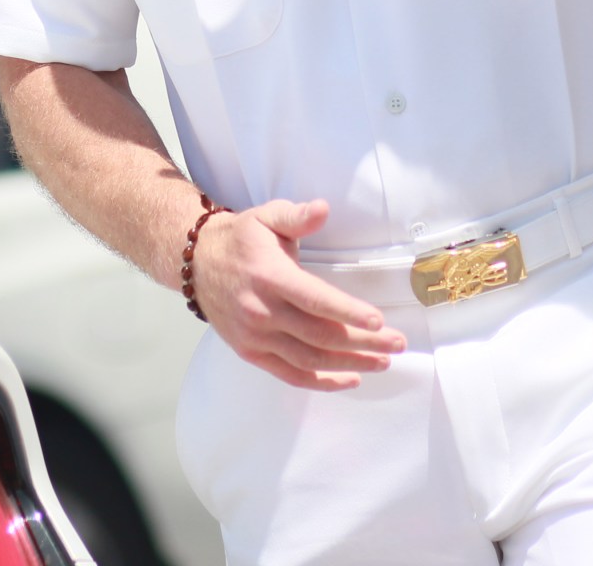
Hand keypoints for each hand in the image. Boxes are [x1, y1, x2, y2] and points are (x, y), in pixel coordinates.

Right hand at [192, 198, 405, 390]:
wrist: (196, 263)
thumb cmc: (241, 239)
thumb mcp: (267, 216)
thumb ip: (297, 216)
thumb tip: (322, 209)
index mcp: (269, 276)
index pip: (314, 300)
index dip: (348, 312)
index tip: (379, 321)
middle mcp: (261, 311)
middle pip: (320, 335)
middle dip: (363, 342)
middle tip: (397, 344)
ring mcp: (255, 336)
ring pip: (309, 360)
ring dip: (349, 364)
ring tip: (382, 361)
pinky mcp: (250, 352)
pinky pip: (289, 374)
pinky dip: (321, 382)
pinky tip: (350, 378)